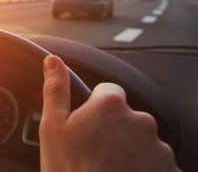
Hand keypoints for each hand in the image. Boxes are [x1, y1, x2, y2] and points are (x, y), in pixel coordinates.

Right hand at [39, 55, 179, 171]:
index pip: (107, 91)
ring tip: (108, 169)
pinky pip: (155, 162)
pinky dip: (142, 168)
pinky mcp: (169, 171)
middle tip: (93, 152)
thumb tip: (53, 61)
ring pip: (140, 140)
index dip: (94, 107)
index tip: (86, 126)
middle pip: (125, 116)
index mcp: (111, 106)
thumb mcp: (52, 128)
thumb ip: (56, 89)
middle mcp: (140, 122)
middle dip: (112, 129)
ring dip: (129, 149)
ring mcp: (158, 148)